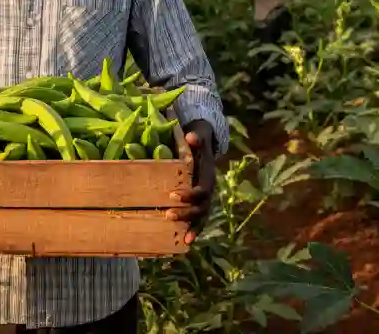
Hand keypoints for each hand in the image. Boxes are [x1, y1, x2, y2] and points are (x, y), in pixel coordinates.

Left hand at [168, 121, 216, 244]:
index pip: (202, 190)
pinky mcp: (200, 204)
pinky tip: (185, 243)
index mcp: (208, 177)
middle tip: (168, 215)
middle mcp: (209, 191)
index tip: (173, 196)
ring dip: (192, 227)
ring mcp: (206, 200)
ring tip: (183, 238)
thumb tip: (191, 137)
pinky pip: (199, 220)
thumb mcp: (198, 136)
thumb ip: (196, 138)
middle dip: (187, 214)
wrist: (204, 146)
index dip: (190, 195)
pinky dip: (194, 231)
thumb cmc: (198, 142)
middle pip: (202, 207)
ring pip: (201, 217)